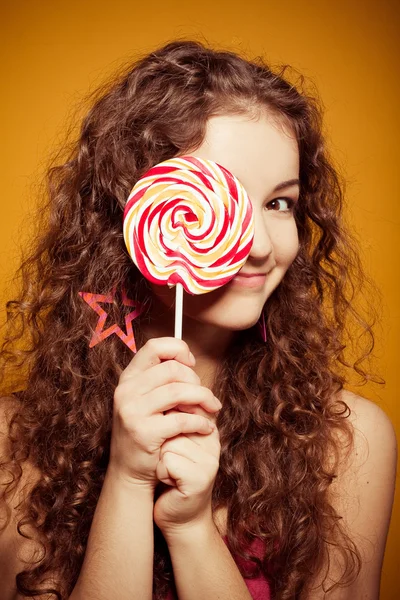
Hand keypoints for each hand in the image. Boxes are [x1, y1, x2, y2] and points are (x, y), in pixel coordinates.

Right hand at [109, 337, 221, 490]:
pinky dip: (201, 422)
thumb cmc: (147, 430)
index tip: (192, 364)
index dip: (178, 350)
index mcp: (128, 378)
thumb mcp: (147, 399)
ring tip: (212, 409)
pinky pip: (182, 419)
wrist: (129, 470)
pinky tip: (206, 428)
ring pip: (179, 391)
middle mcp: (126, 390)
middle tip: (205, 396)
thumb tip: (190, 360)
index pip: (154, 346)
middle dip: (196, 380)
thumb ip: (162, 380)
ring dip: (203, 399)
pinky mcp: (143, 432)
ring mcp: (132, 411)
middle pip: (172, 369)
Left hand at [153, 406, 220, 536]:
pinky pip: (168, 462)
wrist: (179, 516)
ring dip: (159, 457)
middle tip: (166, 458)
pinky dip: (160, 472)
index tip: (165, 439)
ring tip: (168, 470)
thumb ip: (173, 417)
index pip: (184, 406)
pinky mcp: (200, 478)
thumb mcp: (174, 441)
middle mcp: (213, 441)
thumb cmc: (171, 474)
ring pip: (169, 442)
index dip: (167, 421)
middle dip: (161, 440)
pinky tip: (167, 482)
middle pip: (174, 422)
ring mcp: (209, 460)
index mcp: (208, 428)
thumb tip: (159, 391)